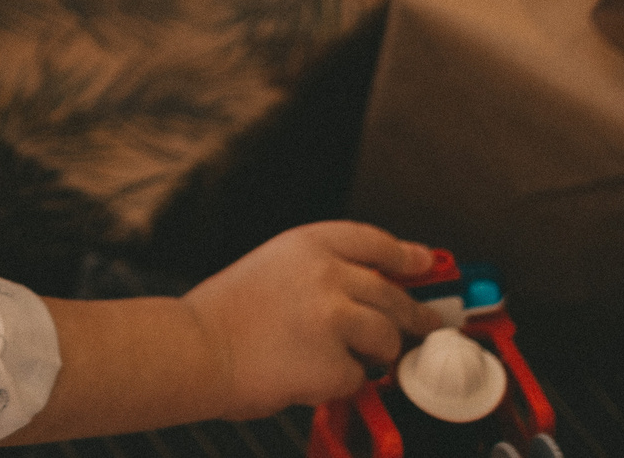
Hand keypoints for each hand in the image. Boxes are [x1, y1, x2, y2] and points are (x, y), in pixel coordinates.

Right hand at [180, 223, 440, 419]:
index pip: (374, 241)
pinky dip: (341, 382)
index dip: (406, 254)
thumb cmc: (226, 313)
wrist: (197, 349)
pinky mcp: (336, 362)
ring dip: (376, 353)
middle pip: (393, 295)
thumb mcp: (274, 265)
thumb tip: (373, 284)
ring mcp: (335, 318)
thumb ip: (321, 268)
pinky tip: (310, 373)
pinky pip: (359, 376)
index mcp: (308, 244)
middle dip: (416, 315)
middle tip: (426, 325)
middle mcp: (327, 274)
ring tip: (347, 357)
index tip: (425, 263)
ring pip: (386, 338)